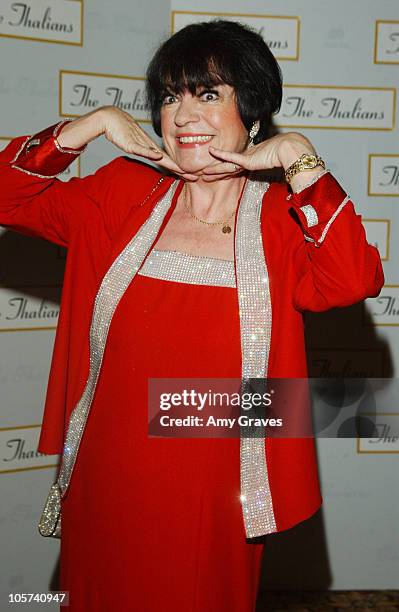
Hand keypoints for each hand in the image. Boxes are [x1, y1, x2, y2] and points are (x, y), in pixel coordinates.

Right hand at [99, 106, 198, 180]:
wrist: (111, 118)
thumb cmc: (123, 131)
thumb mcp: (136, 145)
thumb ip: (146, 151)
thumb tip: (158, 157)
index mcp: (151, 149)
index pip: (168, 162)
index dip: (180, 170)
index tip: (191, 177)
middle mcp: (149, 147)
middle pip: (168, 161)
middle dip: (181, 170)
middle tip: (196, 177)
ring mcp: (141, 145)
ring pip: (159, 156)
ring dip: (171, 164)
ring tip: (184, 171)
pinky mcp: (131, 143)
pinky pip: (141, 149)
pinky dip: (150, 153)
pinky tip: (158, 156)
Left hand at [202, 132, 316, 180]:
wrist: (290, 150)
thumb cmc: (288, 159)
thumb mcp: (281, 172)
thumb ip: (281, 182)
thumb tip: (289, 195)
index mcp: (253, 162)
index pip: (237, 169)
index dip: (226, 172)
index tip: (219, 176)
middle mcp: (248, 159)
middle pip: (228, 168)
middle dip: (216, 172)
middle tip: (204, 175)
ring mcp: (246, 158)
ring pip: (226, 165)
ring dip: (215, 169)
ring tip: (203, 172)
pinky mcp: (246, 158)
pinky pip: (231, 157)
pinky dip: (221, 154)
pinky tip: (211, 151)